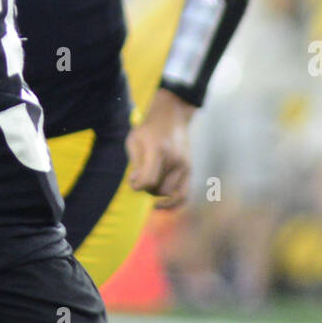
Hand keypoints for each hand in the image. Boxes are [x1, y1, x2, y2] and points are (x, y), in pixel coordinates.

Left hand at [126, 87, 195, 208]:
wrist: (171, 116)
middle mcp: (174, 159)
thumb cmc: (147, 129)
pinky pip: (184, 195)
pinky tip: (161, 206)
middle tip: (141, 175)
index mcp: (158, 150)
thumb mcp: (134, 141)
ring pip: (168, 193)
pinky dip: (173, 204)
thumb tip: (137, 184)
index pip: (148, 181)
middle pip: (157, 189)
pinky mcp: (189, 169)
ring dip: (156, 192)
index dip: (136, 186)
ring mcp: (184, 164)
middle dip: (146, 187)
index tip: (132, 180)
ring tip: (151, 179)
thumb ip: (135, 163)